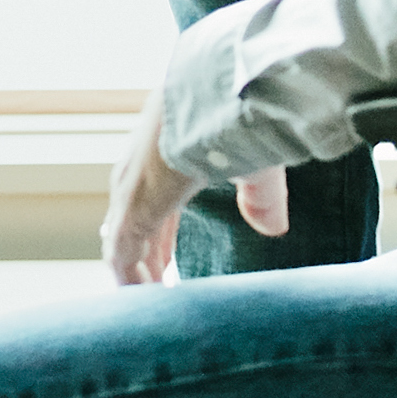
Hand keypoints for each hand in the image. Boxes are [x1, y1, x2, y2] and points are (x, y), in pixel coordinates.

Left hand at [105, 97, 298, 284]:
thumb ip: (261, 196)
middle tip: (155, 287)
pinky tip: (143, 302)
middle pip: (135, 226)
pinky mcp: (132, 209)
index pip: (153, 205)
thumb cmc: (240, 114)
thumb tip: (273, 229)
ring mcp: (132, 191)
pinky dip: (131, 280)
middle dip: (146, 258)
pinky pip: (123, 256)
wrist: (220, 92)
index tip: (162, 260)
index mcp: (164, 155)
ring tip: (151, 305)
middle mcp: (139, 172)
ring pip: (125, 244)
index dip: (158, 236)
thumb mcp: (255, 159)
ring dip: (137, 275)